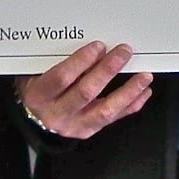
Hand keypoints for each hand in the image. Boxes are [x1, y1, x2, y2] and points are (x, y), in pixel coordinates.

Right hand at [16, 42, 151, 138]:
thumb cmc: (38, 87)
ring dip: (127, 91)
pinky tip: (143, 92)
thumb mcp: (37, 72)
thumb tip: (92, 46)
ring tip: (144, 76)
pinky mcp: (88, 131)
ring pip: (105, 111)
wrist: (34, 116)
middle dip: (108, 70)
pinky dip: (131, 105)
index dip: (82, 61)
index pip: (62, 78)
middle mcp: (56, 114)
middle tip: (124, 52)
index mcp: (39, 95)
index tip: (99, 46)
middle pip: (86, 92)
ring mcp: (74, 126)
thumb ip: (58, 60)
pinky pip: (113, 119)